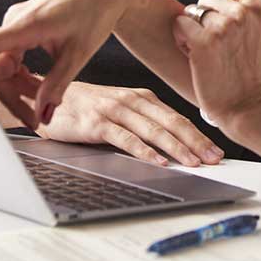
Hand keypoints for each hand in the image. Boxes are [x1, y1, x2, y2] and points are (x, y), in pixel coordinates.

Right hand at [0, 0, 129, 129]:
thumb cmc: (94, 14)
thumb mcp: (79, 54)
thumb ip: (57, 85)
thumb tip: (42, 115)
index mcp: (28, 24)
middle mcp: (14, 21)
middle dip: (13, 98)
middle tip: (36, 120)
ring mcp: (14, 23)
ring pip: (2, 67)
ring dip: (18, 89)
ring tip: (43, 103)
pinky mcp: (19, 27)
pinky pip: (9, 58)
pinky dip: (21, 76)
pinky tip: (38, 86)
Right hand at [40, 82, 223, 166]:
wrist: (45, 99)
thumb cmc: (83, 107)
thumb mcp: (118, 110)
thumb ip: (141, 122)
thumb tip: (171, 145)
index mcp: (141, 97)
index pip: (177, 117)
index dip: (199, 135)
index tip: (215, 150)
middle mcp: (132, 100)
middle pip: (172, 123)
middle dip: (196, 142)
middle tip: (214, 159)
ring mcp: (115, 110)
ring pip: (153, 130)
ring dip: (177, 148)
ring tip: (194, 162)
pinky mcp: (96, 122)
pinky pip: (125, 138)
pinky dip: (144, 150)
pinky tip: (157, 161)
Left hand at [173, 0, 260, 127]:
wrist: (246, 104)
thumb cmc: (255, 64)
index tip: (219, 13)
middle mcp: (245, 12)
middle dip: (205, 17)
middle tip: (217, 42)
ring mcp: (225, 27)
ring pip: (192, 11)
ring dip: (193, 29)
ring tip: (208, 50)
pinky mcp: (204, 43)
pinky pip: (180, 24)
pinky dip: (181, 38)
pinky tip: (194, 54)